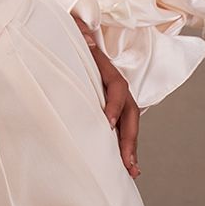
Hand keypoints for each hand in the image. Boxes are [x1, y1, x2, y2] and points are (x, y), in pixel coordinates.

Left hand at [72, 15, 142, 180]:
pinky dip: (126, 149)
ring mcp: (117, 100)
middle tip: (126, 161)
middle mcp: (117, 86)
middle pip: (130, 112)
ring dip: (131, 148)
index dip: (114, 105)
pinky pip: (123, 130)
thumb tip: (83, 35)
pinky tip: (127, 169)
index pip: (117, 88)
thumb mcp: (75, 35)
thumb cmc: (73, 41)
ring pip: (130, 125)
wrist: (76, 38)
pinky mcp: (112, 110)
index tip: (107, 122)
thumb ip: (80, 34)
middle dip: (129, 137)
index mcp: (108, 70)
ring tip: (131, 171)